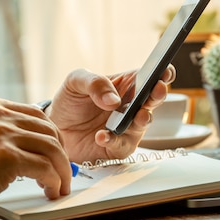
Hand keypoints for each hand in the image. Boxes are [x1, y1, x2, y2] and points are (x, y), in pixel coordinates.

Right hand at [0, 96, 71, 219]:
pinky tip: (50, 189)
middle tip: (62, 171)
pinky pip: (44, 167)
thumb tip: (37, 143)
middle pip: (49, 130)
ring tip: (59, 186)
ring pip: (52, 148)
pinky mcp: (7, 156)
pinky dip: (53, 181)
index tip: (56, 153)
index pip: (36, 114)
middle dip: (61, 153)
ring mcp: (2, 133)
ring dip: (61, 170)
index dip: (51, 135)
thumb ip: (0, 132)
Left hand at [48, 66, 175, 161]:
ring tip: (136, 116)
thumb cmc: (70, 101)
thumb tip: (114, 100)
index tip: (164, 73)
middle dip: (158, 94)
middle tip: (156, 90)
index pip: (150, 76)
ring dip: (143, 118)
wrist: (55, 128)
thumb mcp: (76, 82)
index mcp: (127, 84)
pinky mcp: (118, 146)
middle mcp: (132, 105)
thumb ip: (95, 84)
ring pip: (144, 123)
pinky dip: (114, 141)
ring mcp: (128, 127)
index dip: (162, 74)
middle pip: (153, 98)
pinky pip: (123, 145)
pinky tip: (102, 135)